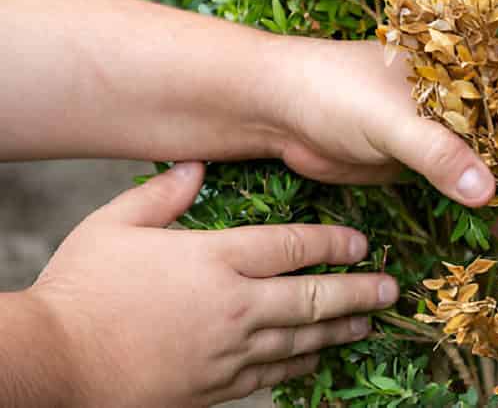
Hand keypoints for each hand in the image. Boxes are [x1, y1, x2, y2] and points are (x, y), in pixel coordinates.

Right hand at [26, 163, 396, 406]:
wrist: (54, 364)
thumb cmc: (81, 288)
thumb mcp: (115, 224)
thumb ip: (163, 194)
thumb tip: (196, 165)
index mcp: (215, 259)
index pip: (292, 246)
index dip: (333, 243)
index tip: (363, 244)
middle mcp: (234, 305)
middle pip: (312, 297)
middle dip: (357, 292)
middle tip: (390, 289)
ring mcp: (228, 351)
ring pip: (301, 339)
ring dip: (339, 330)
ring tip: (368, 322)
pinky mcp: (215, 388)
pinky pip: (272, 376)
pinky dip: (301, 366)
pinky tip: (318, 359)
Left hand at [270, 39, 497, 206]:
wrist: (277, 110)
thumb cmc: (333, 90)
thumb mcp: (390, 118)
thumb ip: (438, 153)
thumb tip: (489, 193)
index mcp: (463, 60)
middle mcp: (463, 91)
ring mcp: (445, 125)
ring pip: (497, 155)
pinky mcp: (425, 157)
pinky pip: (466, 180)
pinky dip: (484, 203)